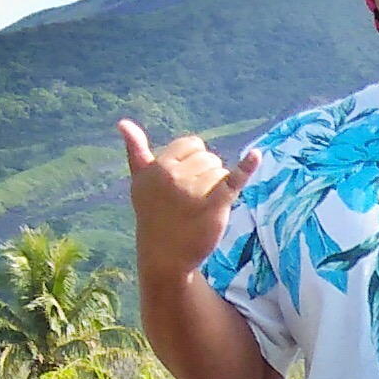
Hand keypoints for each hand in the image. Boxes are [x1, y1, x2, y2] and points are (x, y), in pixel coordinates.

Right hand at [120, 117, 260, 286]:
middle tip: (191, 199)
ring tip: (201, 206)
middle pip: (208, 157)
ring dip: (217, 186)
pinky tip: (256, 156)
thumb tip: (123, 122)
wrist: (164, 255)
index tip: (184, 180)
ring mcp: (194, 192)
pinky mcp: (214, 207)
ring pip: (220, 171)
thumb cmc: (153, 214)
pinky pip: (232, 181)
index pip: (191, 144)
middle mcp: (174, 177)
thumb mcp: (140, 182)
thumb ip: (135, 151)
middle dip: (206, 174)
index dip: (193, 160)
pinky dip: (246, 168)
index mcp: (158, 167)